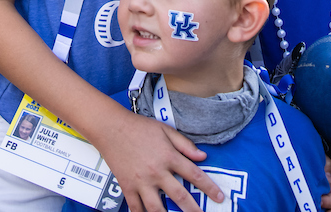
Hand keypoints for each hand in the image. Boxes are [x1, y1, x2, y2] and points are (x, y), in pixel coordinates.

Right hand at [96, 108, 217, 211]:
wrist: (111, 128)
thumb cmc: (140, 127)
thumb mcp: (166, 130)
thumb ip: (185, 144)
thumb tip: (203, 157)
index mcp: (168, 156)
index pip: (194, 175)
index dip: (209, 188)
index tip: (220, 198)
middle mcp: (157, 172)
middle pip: (179, 196)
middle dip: (193, 210)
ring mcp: (141, 182)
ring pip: (157, 208)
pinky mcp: (127, 187)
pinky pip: (136, 208)